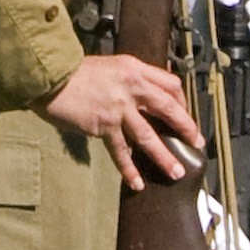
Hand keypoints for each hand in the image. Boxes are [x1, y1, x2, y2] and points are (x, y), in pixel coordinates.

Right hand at [41, 53, 201, 186]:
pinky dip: (129, 169)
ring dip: (164, 156)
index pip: (170, 84)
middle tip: (197, 143)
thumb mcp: (110, 67)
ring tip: (176, 172)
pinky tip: (137, 183)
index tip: (185, 115)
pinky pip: (121, 151)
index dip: (181, 101)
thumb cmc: (75, 72)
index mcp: (135, 69)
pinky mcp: (104, 125)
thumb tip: (143, 97)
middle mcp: (132, 86)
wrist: (51, 77)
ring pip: (148, 135)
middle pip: (168, 108)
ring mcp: (119, 107)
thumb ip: (129, 80)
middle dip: (186, 127)